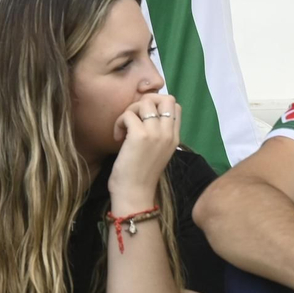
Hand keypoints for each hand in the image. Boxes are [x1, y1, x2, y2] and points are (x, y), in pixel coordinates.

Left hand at [108, 92, 179, 209]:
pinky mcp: (140, 136)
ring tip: (124, 129)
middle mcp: (169, 133)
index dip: (158, 105)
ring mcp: (155, 134)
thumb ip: (157, 134)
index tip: (143, 118)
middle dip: (146, 101)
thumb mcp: (157, 151)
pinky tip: (118, 137)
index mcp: (175, 138)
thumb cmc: (141, 175)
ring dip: (129, 111)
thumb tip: (146, 116)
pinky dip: (119, 122)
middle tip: (134, 117)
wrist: (135, 194)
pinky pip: (128, 114)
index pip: (175, 106)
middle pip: (166, 98)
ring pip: (144, 102)